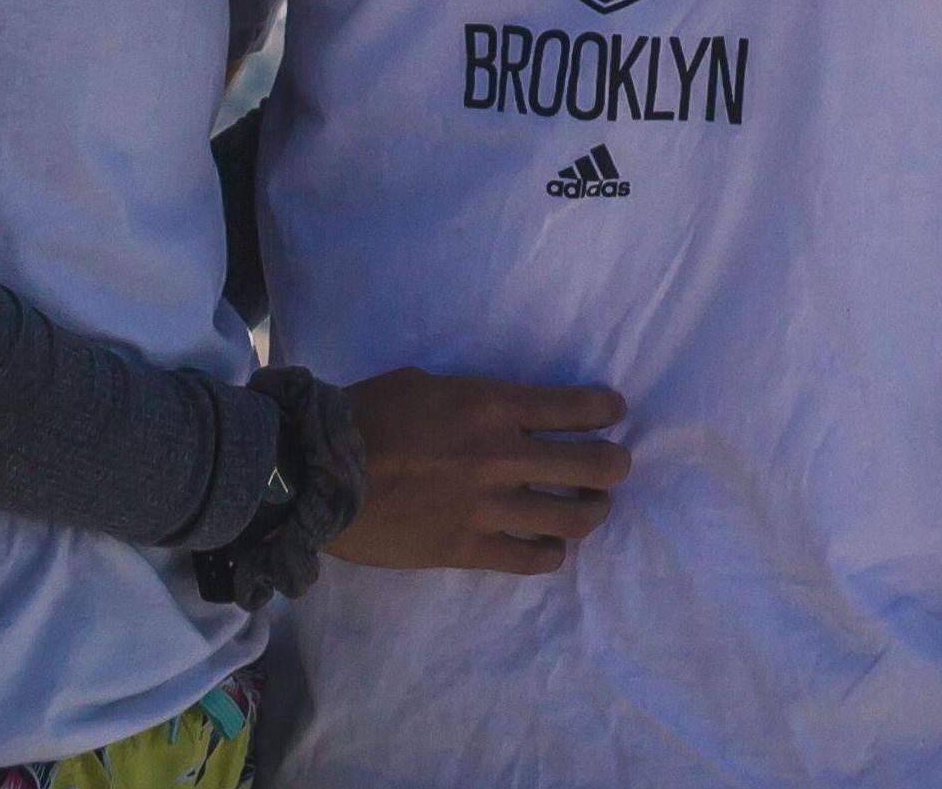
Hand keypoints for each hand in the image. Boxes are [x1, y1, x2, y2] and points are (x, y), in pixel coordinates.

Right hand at [330, 369, 628, 576]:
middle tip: (617, 465)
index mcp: (492, 406)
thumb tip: (498, 410)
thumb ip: (472, 397)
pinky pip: (529, 559)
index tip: (616, 412)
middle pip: (589, 466)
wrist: (324, 472)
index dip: (604, 410)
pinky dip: (550, 553)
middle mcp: (502, 456)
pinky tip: (553, 548)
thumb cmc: (369, 413)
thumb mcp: (428, 382)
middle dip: (614, 465)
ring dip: (592, 512)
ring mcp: (488, 508)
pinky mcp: (468, 550)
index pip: (571, 408)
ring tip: (593, 509)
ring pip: (570, 517)